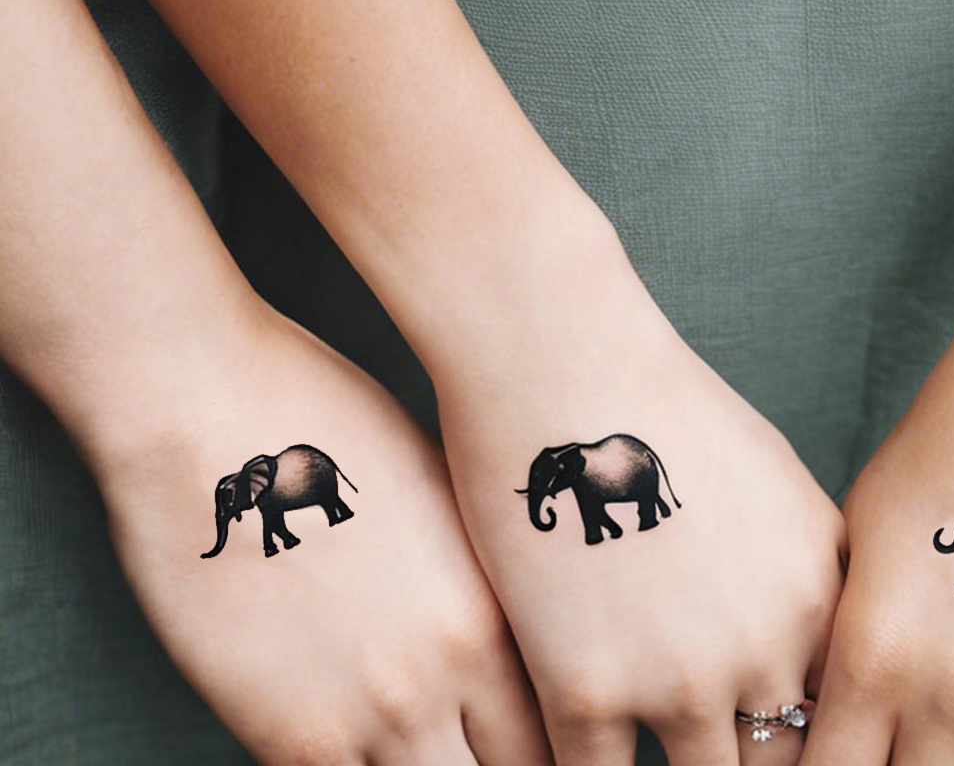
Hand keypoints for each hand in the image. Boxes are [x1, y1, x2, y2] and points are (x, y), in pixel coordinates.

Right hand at [91, 313, 551, 765]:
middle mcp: (441, 675)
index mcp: (489, 616)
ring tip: (418, 750)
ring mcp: (363, 712)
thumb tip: (487, 625)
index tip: (537, 747)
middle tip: (477, 753)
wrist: (208, 413)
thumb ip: (473, 582)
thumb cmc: (328, 425)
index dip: (549, 750)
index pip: (554, 733)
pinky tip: (353, 755)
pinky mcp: (283, 731)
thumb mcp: (441, 498)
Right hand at [430, 275, 845, 765]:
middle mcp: (766, 649)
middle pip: (785, 762)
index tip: (788, 741)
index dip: (818, 740)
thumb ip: (805, 572)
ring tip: (659, 746)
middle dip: (758, 764)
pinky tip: (583, 756)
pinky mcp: (585, 687)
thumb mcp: (777, 482)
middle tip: (729, 753)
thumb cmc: (666, 404)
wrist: (567, 366)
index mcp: (820, 599)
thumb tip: (806, 629)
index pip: (843, 715)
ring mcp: (677, 677)